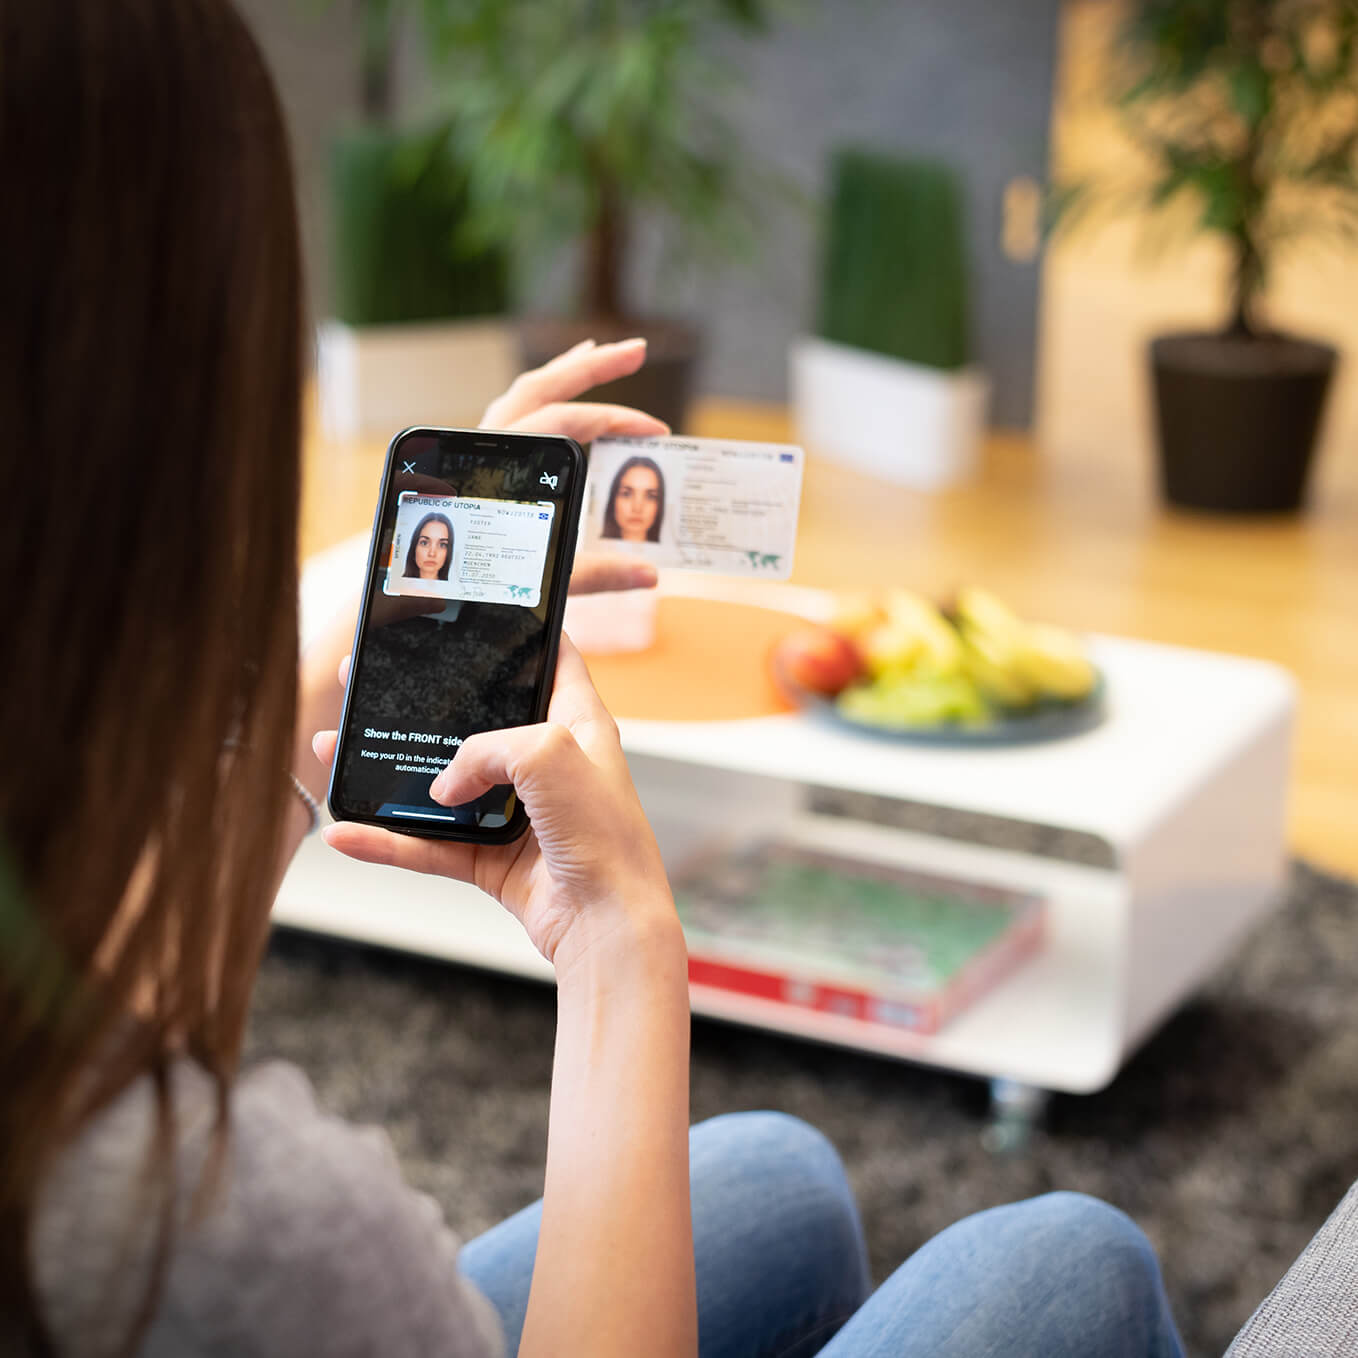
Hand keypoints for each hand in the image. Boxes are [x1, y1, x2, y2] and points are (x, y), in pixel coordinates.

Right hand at [313, 638, 676, 975]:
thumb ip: (488, 748)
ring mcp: (516, 814)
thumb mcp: (550, 755)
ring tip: (334, 748)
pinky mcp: (492, 859)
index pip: (550, 663)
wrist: (607, 925)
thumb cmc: (605, 838)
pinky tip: (346, 833)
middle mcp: (545, 766)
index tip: (475, 615)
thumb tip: (446, 785)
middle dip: (422, 705)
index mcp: (575, 726)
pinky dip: (387, 842)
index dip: (519, 636)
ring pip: (439, 786)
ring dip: (386, 772)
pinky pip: (427, 845)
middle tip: (372, 682)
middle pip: (474, 723)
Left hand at [485, 336, 666, 596]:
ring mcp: (476, 450)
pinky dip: (540, 399)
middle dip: (593, 366)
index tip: (655, 432)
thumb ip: (596, 574)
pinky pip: (511, 415)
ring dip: (562, 373)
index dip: (616, 420)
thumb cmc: (473, 586)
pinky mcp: (474, 462)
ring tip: (596, 353)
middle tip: (638, 349)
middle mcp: (485, 446)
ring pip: (522, 395)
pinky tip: (557, 397)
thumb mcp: (541, 579)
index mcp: (502, 465)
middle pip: (543, 387)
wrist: (416, 594)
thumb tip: (650, 576)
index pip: (566, 423)